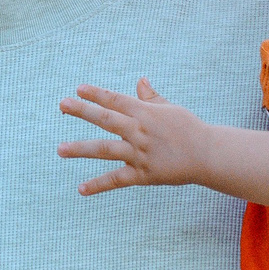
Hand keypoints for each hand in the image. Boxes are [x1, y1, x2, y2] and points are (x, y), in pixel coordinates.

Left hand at [56, 77, 212, 194]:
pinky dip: (98, 185)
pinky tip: (81, 189)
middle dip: (83, 111)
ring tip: (60, 149)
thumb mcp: (171, 109)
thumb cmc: (189, 129)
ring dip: (81, 149)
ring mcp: (139, 154)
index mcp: (145, 113)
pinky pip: (116, 180)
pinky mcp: (142, 175)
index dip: (96, 94)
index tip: (78, 89)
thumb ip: (151, 98)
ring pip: (105, 149)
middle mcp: (139, 131)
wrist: (208, 156)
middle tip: (62, 104)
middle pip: (106, 119)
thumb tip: (140, 81)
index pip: (116, 100)